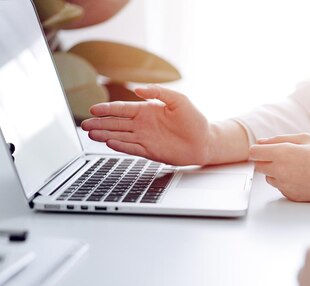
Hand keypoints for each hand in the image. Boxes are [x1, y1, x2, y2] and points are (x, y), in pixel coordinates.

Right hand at [81, 85, 248, 165]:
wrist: (205, 141)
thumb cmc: (194, 120)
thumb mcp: (179, 100)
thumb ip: (159, 92)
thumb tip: (139, 89)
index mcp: (147, 110)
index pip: (122, 109)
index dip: (107, 109)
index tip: (93, 109)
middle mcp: (143, 125)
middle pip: (116, 123)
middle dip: (100, 123)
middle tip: (84, 125)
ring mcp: (145, 138)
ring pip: (120, 136)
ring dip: (105, 135)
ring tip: (91, 134)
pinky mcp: (150, 151)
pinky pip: (132, 148)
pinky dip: (121, 146)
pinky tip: (109, 143)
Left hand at [249, 134, 309, 203]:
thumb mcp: (305, 138)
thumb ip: (279, 139)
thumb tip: (261, 142)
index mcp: (283, 154)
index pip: (254, 153)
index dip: (258, 149)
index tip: (265, 149)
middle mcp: (281, 172)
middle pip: (258, 167)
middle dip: (266, 160)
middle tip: (284, 156)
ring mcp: (286, 186)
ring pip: (269, 178)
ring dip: (276, 172)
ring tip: (298, 167)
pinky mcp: (293, 196)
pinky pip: (281, 188)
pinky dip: (287, 182)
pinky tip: (303, 177)